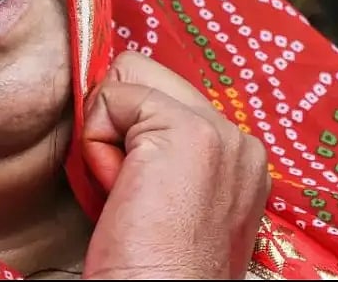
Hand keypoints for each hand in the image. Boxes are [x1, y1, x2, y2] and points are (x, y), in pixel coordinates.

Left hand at [81, 51, 269, 279]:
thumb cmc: (153, 267)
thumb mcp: (172, 200)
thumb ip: (163, 155)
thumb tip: (116, 112)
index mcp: (241, 159)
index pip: (166, 97)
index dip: (131, 132)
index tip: (138, 190)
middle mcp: (240, 140)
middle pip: (146, 75)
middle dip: (118, 125)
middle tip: (129, 190)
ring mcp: (219, 132)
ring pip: (127, 78)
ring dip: (108, 135)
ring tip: (127, 192)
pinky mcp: (186, 130)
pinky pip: (110, 100)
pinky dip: (96, 146)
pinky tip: (120, 192)